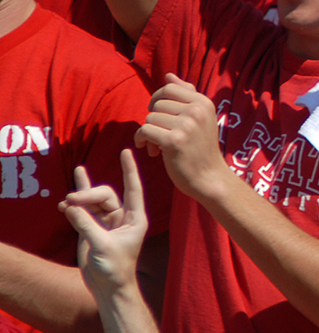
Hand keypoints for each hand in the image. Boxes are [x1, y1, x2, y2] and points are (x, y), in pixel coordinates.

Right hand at [59, 150, 147, 295]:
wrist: (108, 286)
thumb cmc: (115, 267)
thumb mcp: (102, 246)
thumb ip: (86, 225)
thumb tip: (70, 206)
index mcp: (135, 218)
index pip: (133, 188)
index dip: (129, 169)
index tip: (126, 151)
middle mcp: (122, 216)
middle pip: (105, 194)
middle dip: (88, 195)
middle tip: (72, 202)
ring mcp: (106, 222)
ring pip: (92, 201)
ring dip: (80, 199)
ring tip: (66, 201)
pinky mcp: (92, 229)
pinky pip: (83, 211)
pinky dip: (74, 206)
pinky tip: (64, 202)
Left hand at [133, 74, 230, 201]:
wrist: (209, 177)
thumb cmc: (200, 147)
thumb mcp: (199, 118)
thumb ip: (185, 95)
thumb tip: (168, 76)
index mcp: (203, 102)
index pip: (169, 88)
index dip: (158, 100)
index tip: (159, 115)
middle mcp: (197, 111)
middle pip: (157, 103)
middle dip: (153, 119)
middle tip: (160, 135)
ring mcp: (187, 125)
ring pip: (150, 117)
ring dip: (148, 132)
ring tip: (158, 146)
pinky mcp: (174, 141)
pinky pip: (145, 130)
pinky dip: (142, 140)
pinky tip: (150, 150)